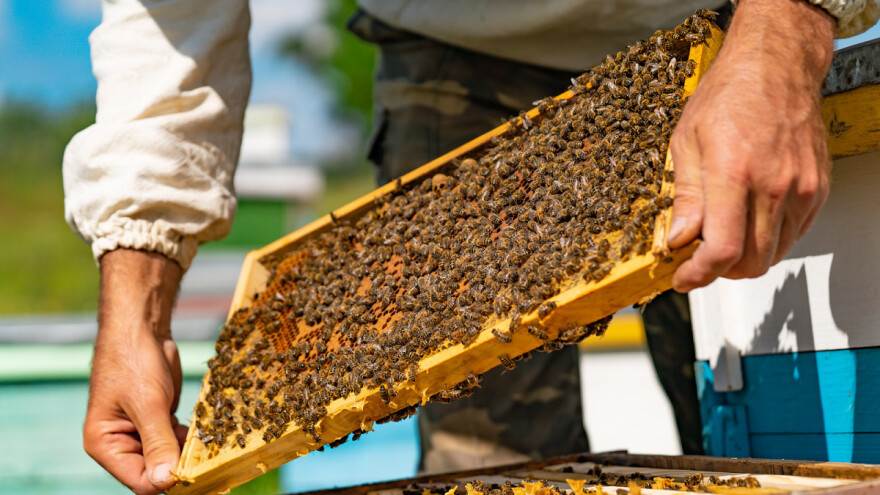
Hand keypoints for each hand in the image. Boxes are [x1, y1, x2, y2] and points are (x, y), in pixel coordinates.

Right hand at [84, 249, 186, 494]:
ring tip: (210, 446)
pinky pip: (176, 441)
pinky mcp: (158, 422)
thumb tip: (166, 482)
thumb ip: (158, 443)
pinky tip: (205, 433)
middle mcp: (120, 445)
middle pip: (154, 474)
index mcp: (105, 445)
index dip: (167, 482)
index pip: (140, 481)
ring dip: (188, 455)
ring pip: (169, 459)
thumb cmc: (133, 361)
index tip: (199, 476)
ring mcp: (140, 434)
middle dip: (180, 470)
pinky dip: (190, 440)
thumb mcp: (148, 404)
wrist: (142, 328)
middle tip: (211, 466)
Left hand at [667, 0, 834, 291]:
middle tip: (696, 258)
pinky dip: (768, 241)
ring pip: (773, 254)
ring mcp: (800, 189)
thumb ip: (685, 197)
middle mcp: (773, 185)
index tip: (683, 278)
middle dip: (718, 271)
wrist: (777, 67)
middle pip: (750, 262)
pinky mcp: (816, 190)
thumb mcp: (686, 142)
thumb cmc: (729, 95)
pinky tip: (748, 223)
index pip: (723, 250)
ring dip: (744, 259)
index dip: (699, 274)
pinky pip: (793, 236)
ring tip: (721, 237)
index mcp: (734, 173)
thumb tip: (678, 239)